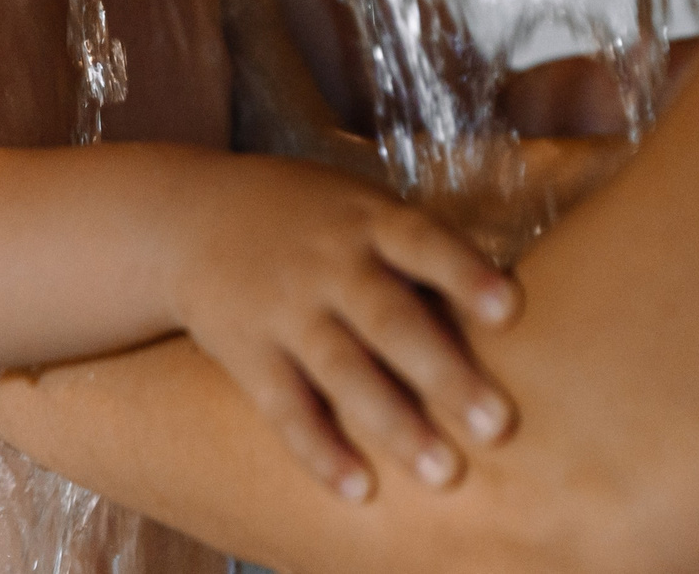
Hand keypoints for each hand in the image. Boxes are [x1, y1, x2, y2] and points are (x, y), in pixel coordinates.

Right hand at [165, 155, 522, 501]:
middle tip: (498, 424)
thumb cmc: (309, 219)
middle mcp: (329, 264)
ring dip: (394, 424)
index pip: (423, 242)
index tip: (510, 309)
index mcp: (367, 220)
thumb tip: (511, 311)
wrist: (187, 217)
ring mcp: (285, 309)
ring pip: (342, 371)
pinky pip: (286, 409)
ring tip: (443, 473)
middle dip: (444, 373)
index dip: (465, 273)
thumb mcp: (359, 207)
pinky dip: (320, 451)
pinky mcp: (248, 353)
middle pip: (390, 319)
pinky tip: (358, 491)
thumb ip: (419, 255)